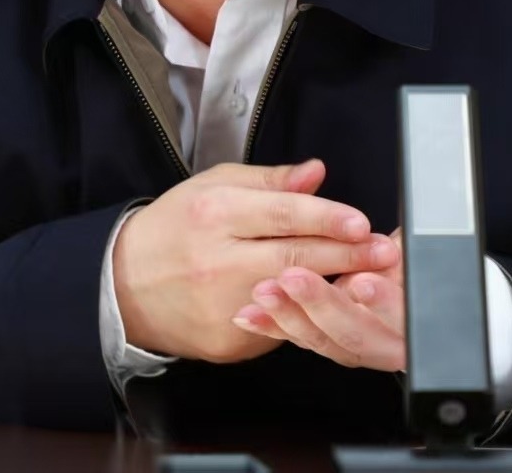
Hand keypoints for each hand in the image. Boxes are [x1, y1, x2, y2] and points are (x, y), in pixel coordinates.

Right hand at [112, 159, 397, 362]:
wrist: (126, 285)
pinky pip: (279, 326)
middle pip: (294, 258)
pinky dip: (308, 314)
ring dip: (336, 288)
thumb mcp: (214, 186)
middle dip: (347, 256)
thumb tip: (316, 173)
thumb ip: (270, 182)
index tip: (361, 221)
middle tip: (385, 252)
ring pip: (292, 297)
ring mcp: (223, 304)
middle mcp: (218, 260)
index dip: (325, 218)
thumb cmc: (176, 227)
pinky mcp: (229, 339)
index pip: (281, 214)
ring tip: (373, 280)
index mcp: (216, 213)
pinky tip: (335, 305)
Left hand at [233, 228, 406, 371]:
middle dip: (324, 306)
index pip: (406, 319)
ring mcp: (359, 348)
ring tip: (266, 291)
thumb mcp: (407, 247)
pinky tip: (250, 315)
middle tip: (294, 279)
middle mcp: (391, 343)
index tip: (364, 284)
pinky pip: (302, 340)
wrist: (400, 290)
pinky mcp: (330, 342)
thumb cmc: (402, 259)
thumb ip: (396, 247)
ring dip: (291, 316)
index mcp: (418, 317)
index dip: (387, 304)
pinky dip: (275, 326)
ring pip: (326, 342)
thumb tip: (384, 237)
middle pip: (358, 336)